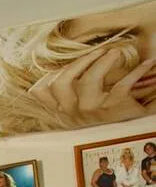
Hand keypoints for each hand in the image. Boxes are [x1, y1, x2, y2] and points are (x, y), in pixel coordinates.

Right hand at [27, 48, 155, 128]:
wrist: (127, 134)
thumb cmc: (102, 116)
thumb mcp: (77, 109)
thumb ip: (65, 94)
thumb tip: (54, 72)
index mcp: (62, 110)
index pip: (41, 92)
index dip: (48, 75)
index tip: (63, 66)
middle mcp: (72, 112)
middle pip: (60, 83)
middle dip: (79, 62)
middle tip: (97, 52)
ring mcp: (91, 110)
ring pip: (88, 80)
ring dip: (103, 61)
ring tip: (114, 54)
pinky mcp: (113, 108)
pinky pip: (123, 85)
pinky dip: (138, 71)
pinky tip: (148, 64)